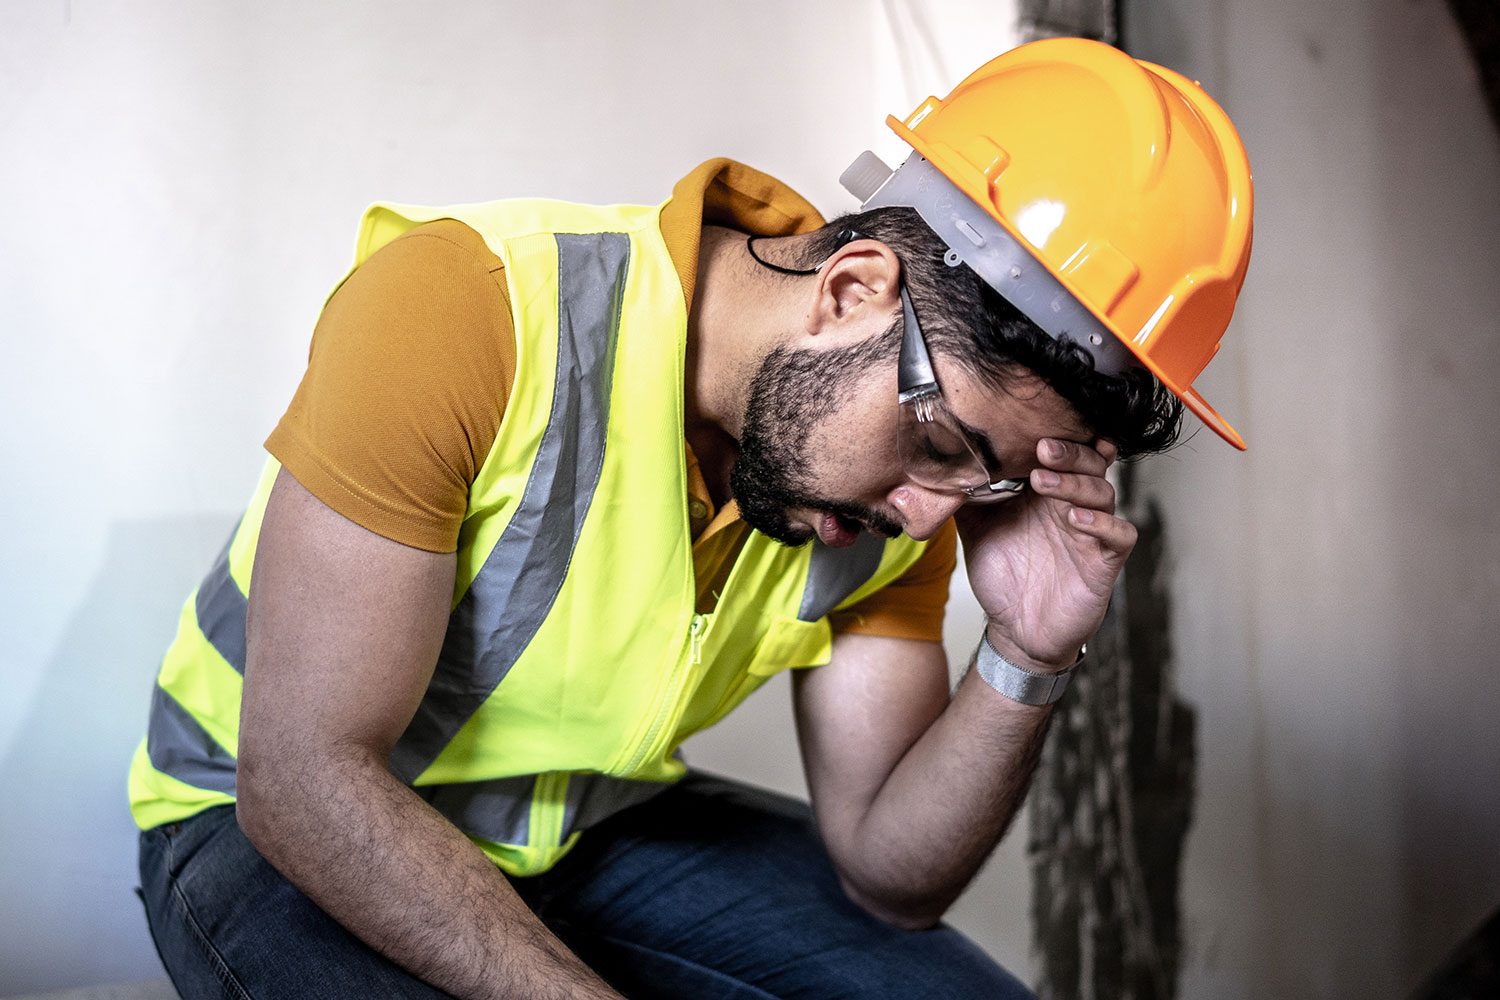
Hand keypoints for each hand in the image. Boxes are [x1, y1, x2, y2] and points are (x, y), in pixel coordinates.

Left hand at [954, 438, 1135, 670]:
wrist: (1016, 629)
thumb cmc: (1004, 575)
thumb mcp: (976, 528)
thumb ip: (965, 496)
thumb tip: (939, 464)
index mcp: (1047, 493)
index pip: (1065, 453)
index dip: (1058, 437)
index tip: (1034, 427)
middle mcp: (1072, 506)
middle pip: (1090, 464)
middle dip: (1069, 452)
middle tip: (1042, 448)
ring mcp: (1092, 532)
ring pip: (1104, 493)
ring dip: (1076, 484)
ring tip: (1044, 482)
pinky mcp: (1105, 562)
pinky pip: (1120, 534)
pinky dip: (1103, 523)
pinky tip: (1077, 520)